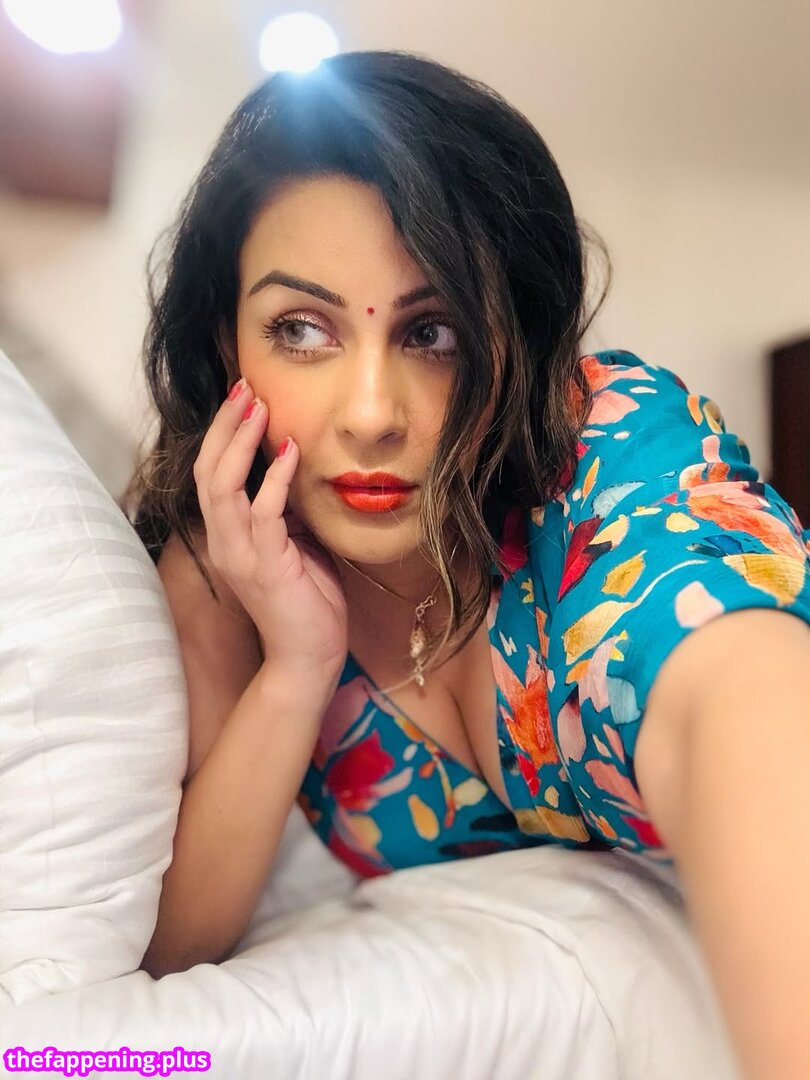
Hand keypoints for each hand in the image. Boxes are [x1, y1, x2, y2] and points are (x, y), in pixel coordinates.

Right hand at [193, 380, 347, 679]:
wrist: (308, 657)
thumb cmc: (306, 601)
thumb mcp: (294, 545)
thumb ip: (285, 511)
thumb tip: (295, 469)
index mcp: (227, 536)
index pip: (211, 474)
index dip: (222, 434)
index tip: (242, 397)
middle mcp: (224, 542)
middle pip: (208, 470)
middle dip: (226, 426)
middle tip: (245, 386)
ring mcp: (240, 554)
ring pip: (223, 486)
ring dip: (241, 441)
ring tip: (259, 406)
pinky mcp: (266, 565)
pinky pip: (263, 512)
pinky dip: (275, 478)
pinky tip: (291, 451)